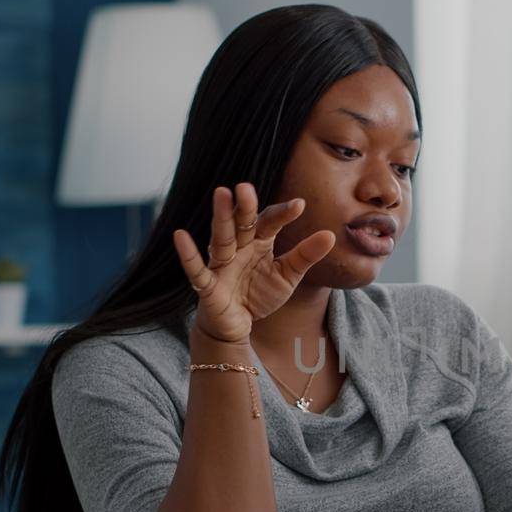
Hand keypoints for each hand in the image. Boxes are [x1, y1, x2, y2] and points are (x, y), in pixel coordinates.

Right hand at [172, 183, 335, 343]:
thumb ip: (306, 256)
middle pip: (242, 224)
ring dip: (220, 217)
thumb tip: (331, 234)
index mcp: (258, 243)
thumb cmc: (259, 294)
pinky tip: (180, 236)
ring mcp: (221, 265)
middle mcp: (238, 248)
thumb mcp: (288, 276)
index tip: (300, 205)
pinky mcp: (207, 285)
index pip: (269, 223)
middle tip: (247, 186)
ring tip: (221, 193)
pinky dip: (188, 254)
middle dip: (245, 207)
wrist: (236, 325)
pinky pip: (196, 268)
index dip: (282, 214)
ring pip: (221, 238)